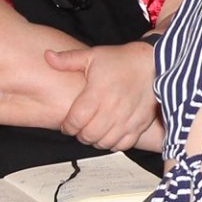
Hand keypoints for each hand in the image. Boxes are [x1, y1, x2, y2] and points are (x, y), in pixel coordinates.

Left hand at [45, 43, 160, 149]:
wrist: (153, 64)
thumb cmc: (121, 60)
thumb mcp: (93, 56)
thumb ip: (68, 60)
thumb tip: (47, 56)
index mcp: (97, 93)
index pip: (75, 121)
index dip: (67, 127)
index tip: (67, 125)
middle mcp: (111, 109)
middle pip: (88, 135)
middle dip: (80, 135)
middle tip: (80, 129)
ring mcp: (126, 119)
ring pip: (104, 142)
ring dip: (95, 140)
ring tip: (93, 132)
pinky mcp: (139, 125)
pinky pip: (123, 145)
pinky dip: (113, 144)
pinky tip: (109, 135)